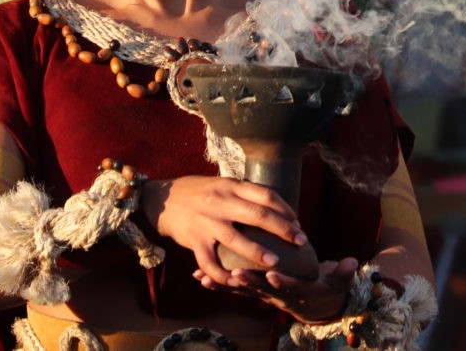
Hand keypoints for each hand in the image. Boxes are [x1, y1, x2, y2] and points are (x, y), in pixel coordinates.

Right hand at [141, 176, 307, 284]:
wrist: (164, 199)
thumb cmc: (201, 193)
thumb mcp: (223, 184)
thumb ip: (245, 193)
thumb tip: (276, 205)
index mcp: (231, 185)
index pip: (266, 195)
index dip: (285, 209)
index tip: (298, 222)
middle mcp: (220, 201)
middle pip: (257, 214)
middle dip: (283, 229)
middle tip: (301, 241)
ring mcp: (206, 221)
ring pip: (235, 239)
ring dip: (257, 252)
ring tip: (275, 263)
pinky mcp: (194, 239)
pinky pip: (209, 261)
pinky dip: (222, 274)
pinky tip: (236, 281)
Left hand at [195, 257, 358, 322]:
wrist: (315, 305)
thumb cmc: (327, 289)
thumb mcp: (338, 283)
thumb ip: (344, 274)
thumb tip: (353, 263)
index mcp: (298, 292)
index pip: (290, 288)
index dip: (283, 283)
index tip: (275, 276)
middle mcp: (277, 297)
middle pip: (260, 290)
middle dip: (247, 283)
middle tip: (234, 274)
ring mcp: (263, 295)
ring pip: (242, 290)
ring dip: (224, 284)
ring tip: (205, 278)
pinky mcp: (254, 291)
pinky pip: (233, 288)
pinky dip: (217, 282)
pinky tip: (199, 277)